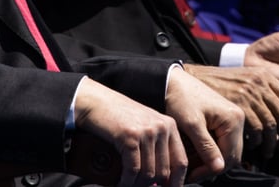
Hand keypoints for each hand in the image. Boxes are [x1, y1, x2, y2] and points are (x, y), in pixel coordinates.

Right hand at [74, 78, 188, 186]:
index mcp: (169, 126)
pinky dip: (127, 181)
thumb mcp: (146, 126)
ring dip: (138, 186)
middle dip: (153, 186)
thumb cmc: (119, 116)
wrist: (97, 101)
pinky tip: (121, 183)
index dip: (176, 182)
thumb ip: (157, 147)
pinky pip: (133, 170)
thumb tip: (163, 179)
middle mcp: (161, 128)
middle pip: (165, 172)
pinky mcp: (130, 137)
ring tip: (129, 186)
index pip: (181, 162)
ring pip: (149, 174)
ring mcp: (146, 132)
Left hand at [164, 67, 243, 181]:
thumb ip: (206, 147)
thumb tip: (218, 169)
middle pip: (230, 156)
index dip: (209, 170)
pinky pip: (221, 142)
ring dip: (209, 160)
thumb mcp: (192, 125)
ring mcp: (232, 119)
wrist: (173, 81)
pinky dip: (208, 151)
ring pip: (225, 151)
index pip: (228, 157)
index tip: (190, 177)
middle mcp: (238, 119)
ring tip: (189, 164)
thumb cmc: (181, 99)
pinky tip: (193, 153)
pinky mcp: (224, 120)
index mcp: (233, 119)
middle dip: (209, 167)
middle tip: (189, 174)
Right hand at [184, 64, 278, 157]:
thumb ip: (267, 94)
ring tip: (268, 152)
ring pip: (270, 126)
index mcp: (264, 75)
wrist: (190, 80)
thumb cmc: (218, 85)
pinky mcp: (235, 107)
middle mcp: (258, 83)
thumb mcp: (246, 81)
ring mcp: (247, 94)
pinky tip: (252, 146)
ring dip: (271, 143)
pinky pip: (255, 129)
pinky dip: (255, 142)